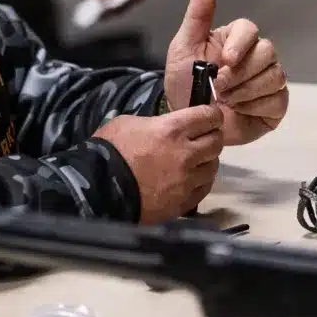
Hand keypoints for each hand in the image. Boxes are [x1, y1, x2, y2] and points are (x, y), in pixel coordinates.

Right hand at [92, 105, 222, 221]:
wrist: (100, 189)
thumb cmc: (109, 150)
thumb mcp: (128, 123)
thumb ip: (153, 122)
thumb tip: (163, 126)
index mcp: (173, 129)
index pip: (209, 116)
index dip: (212, 114)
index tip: (209, 115)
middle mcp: (187, 153)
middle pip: (216, 141)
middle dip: (212, 136)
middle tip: (204, 137)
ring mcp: (187, 180)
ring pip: (213, 166)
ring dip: (207, 160)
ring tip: (197, 161)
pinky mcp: (183, 202)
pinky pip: (204, 189)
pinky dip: (201, 182)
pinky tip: (192, 180)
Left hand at [165, 0, 288, 145]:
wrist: (188, 122)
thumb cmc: (184, 82)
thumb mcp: (184, 47)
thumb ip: (197, 15)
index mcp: (235, 39)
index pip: (250, 30)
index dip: (240, 44)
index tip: (224, 60)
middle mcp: (256, 56)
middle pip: (267, 52)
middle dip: (241, 73)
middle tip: (219, 86)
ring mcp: (268, 80)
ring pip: (274, 76)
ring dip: (246, 91)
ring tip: (226, 100)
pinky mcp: (275, 104)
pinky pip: (278, 99)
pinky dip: (256, 106)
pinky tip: (239, 110)